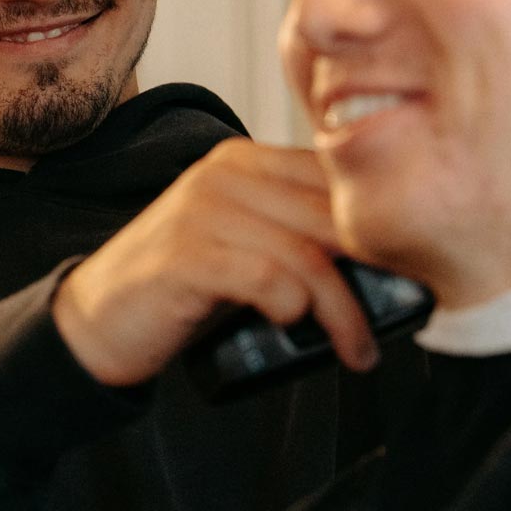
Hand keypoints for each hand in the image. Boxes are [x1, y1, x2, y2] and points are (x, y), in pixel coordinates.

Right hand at [53, 140, 379, 388]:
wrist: (96, 320)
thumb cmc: (182, 288)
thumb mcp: (242, 243)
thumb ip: (296, 230)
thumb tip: (387, 259)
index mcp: (243, 160)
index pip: (337, 180)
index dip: (382, 228)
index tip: (414, 276)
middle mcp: (223, 172)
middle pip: (332, 218)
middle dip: (378, 275)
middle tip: (403, 319)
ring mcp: (202, 210)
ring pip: (309, 255)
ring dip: (344, 313)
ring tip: (358, 350)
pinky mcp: (186, 254)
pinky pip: (268, 279)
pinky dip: (292, 310)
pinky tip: (292, 328)